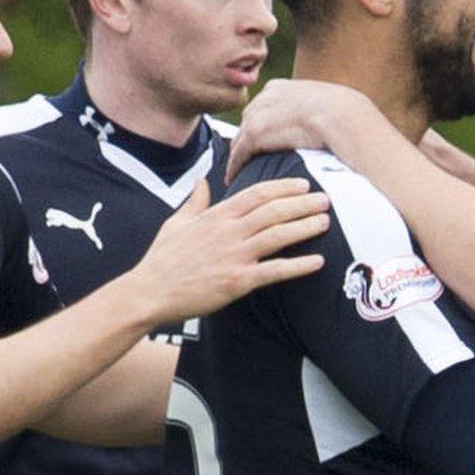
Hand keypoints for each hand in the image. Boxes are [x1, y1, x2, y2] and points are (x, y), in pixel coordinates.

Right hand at [127, 179, 327, 321]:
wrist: (149, 292)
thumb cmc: (162, 259)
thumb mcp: (176, 222)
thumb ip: (195, 202)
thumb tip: (202, 182)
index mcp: (216, 215)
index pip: (257, 193)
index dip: (284, 187)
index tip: (303, 184)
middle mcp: (229, 232)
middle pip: (274, 211)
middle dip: (303, 204)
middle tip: (325, 200)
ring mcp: (235, 256)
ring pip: (278, 236)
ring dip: (305, 227)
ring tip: (325, 223)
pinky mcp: (238, 281)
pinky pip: (275, 271)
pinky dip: (298, 266)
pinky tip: (318, 261)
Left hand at [226, 79, 376, 182]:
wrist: (344, 117)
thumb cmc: (347, 115)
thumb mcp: (326, 103)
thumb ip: (312, 110)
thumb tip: (321, 121)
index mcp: (281, 87)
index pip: (262, 107)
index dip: (261, 124)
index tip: (261, 139)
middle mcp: (265, 96)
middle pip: (248, 120)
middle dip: (246, 138)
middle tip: (245, 158)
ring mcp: (259, 113)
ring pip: (241, 137)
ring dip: (239, 154)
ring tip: (238, 170)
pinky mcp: (256, 133)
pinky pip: (239, 153)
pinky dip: (235, 167)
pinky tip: (233, 178)